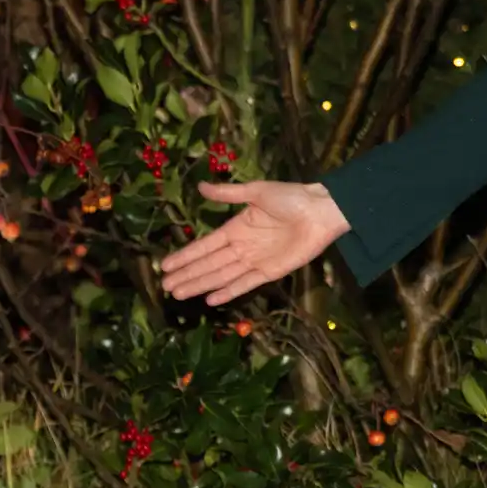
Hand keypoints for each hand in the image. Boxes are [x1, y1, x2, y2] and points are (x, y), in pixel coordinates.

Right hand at [159, 179, 350, 304]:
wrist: (321, 211)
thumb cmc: (290, 197)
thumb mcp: (256, 191)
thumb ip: (228, 193)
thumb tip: (200, 187)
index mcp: (235, 227)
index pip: (205, 245)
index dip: (185, 256)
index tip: (165, 265)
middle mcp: (241, 247)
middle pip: (209, 265)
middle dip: (187, 275)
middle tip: (165, 287)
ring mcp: (255, 261)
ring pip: (222, 276)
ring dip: (200, 285)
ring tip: (180, 294)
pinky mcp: (270, 272)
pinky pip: (245, 284)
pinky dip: (228, 292)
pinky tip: (211, 300)